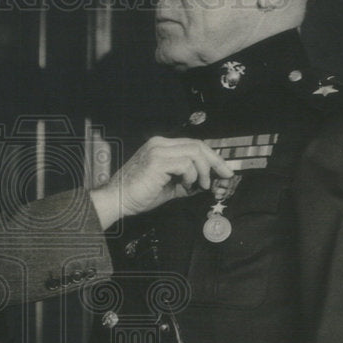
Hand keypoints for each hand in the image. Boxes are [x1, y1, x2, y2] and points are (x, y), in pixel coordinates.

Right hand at [89, 136, 232, 228]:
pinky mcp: (158, 160)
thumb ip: (187, 181)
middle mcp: (160, 143)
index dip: (212, 157)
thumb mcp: (170, 187)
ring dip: (204, 171)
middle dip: (216, 161)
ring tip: (200, 186)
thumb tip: (209, 184)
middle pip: (198, 145)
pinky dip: (191, 176)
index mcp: (161, 146)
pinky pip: (186, 164)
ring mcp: (158, 150)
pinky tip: (186, 186)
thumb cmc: (139, 195)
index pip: (194, 145)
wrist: (117, 200)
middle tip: (226, 176)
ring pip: (195, 152)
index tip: (224, 171)